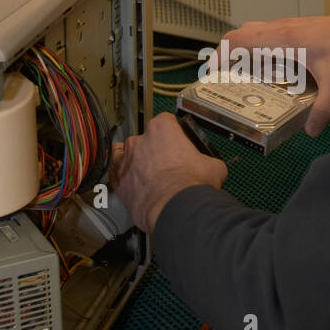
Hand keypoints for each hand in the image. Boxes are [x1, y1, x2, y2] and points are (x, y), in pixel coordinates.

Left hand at [109, 112, 228, 233]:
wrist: (175, 209)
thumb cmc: (189, 186)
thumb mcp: (213, 167)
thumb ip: (207, 160)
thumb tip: (212, 166)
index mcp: (162, 128)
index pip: (166, 121)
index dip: (174, 134)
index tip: (179, 143)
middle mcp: (140, 141)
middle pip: (145, 138)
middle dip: (155, 149)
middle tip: (167, 164)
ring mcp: (126, 160)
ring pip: (124, 153)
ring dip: (134, 161)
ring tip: (146, 172)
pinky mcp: (118, 181)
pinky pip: (115, 174)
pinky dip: (123, 178)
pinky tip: (133, 184)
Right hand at [219, 9, 329, 136]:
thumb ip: (324, 107)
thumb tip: (312, 129)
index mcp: (282, 38)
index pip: (238, 40)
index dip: (219, 55)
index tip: (212, 73)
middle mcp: (279, 29)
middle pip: (238, 35)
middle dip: (224, 54)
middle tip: (222, 77)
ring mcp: (285, 26)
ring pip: (250, 32)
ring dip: (240, 49)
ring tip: (239, 74)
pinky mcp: (292, 29)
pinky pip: (263, 34)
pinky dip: (255, 47)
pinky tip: (264, 67)